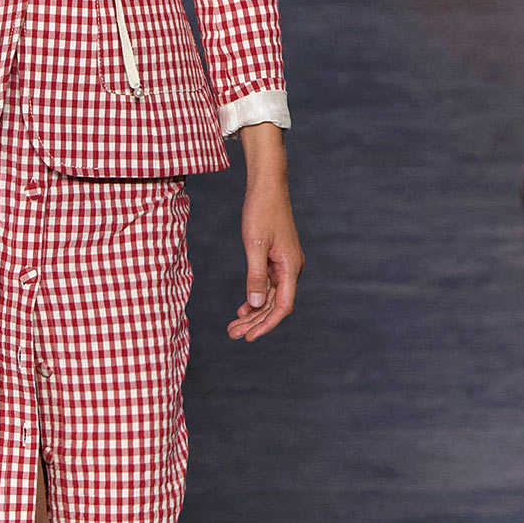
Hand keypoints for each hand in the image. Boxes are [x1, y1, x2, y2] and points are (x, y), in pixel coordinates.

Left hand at [227, 126, 302, 341]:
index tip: (249, 337)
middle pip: (275, 305)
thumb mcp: (254, 244)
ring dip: (254, 312)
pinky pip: (268, 284)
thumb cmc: (261, 210)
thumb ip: (255, 275)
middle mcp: (291, 268)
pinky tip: (244, 307)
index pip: (282, 306)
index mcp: (290, 266)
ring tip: (234, 326)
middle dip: (255, 322)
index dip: (266, 324)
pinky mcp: (277, 257)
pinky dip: (256, 296)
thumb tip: (256, 304)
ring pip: (271, 296)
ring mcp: (285, 263)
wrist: (267, 185)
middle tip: (232, 334)